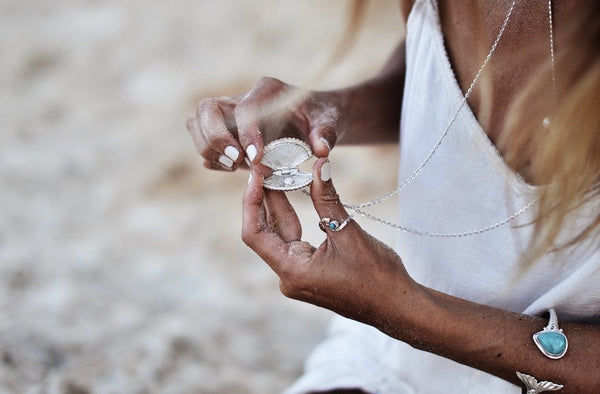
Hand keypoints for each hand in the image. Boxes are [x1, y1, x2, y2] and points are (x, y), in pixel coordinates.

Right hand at [186, 77, 343, 170]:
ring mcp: (229, 113)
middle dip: (216, 139)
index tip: (256, 159)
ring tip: (233, 167)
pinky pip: (202, 139)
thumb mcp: (332, 123)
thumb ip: (327, 134)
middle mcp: (243, 98)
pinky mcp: (225, 129)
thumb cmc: (324, 117)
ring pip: (196, 121)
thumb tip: (321, 149)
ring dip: (208, 148)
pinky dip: (211, 157)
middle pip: (207, 109)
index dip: (246, 134)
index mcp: (268, 90)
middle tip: (237, 162)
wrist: (317, 118)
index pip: (245, 109)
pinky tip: (233, 168)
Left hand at [241, 158, 416, 325]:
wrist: (398, 306)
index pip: (255, 233)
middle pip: (266, 232)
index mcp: (292, 271)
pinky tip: (294, 195)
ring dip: (281, 205)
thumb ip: (328, 199)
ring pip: (281, 234)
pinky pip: (295, 241)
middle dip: (266, 198)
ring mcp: (299, 275)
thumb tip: (320, 165)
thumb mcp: (349, 233)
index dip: (251, 201)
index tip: (257, 174)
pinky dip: (295, 218)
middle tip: (266, 166)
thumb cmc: (378, 277)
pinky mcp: (310, 272)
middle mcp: (289, 276)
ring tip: (277, 173)